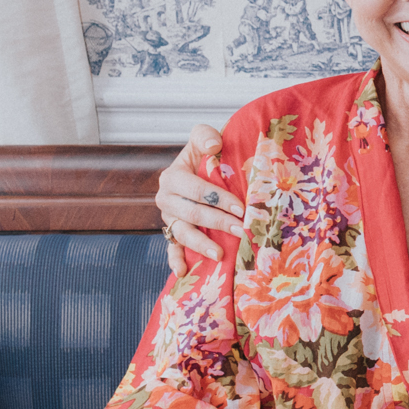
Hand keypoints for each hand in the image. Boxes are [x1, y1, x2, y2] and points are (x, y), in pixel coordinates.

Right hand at [157, 123, 237, 274]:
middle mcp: (166, 199)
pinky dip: (175, 261)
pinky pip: (171, 249)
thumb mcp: (203, 139)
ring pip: (182, 234)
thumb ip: (205, 136)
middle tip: (241, 231)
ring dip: (201, 245)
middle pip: (192, 214)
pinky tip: (183, 272)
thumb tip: (214, 147)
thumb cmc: (205, 156)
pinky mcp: (171, 232)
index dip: (219, 199)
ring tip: (220, 253)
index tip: (241, 208)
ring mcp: (169, 218)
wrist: (200, 169)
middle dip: (218, 223)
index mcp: (172, 177)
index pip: (197, 190)